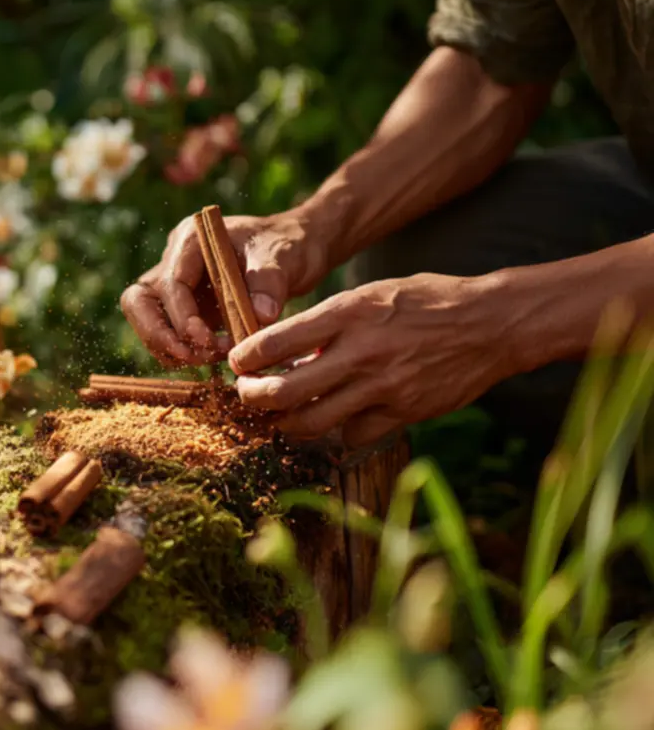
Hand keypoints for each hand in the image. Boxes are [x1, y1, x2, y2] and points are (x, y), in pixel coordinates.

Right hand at [121, 210, 327, 366]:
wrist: (297, 249)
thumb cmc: (287, 245)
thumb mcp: (284, 257)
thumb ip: (270, 282)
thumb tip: (261, 315)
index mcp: (191, 240)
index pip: (170, 283)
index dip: (183, 317)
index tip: (208, 340)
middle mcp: (175, 261)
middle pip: (139, 302)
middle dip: (159, 334)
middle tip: (193, 356)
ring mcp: (177, 286)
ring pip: (147, 321)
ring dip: (172, 347)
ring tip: (214, 357)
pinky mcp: (186, 308)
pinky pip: (168, 334)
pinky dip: (184, 350)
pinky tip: (216, 355)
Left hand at [228, 273, 516, 447]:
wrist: (491, 323)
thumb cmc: (424, 302)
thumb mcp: (370, 296)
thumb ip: (328, 323)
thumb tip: (285, 354)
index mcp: (348, 313)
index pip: (275, 342)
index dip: (245, 358)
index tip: (237, 362)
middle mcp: (360, 351)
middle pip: (284, 391)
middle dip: (253, 398)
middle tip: (247, 396)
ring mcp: (383, 386)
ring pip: (312, 422)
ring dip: (287, 423)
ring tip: (279, 416)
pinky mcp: (404, 412)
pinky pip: (353, 434)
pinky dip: (338, 431)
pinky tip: (337, 419)